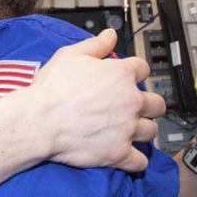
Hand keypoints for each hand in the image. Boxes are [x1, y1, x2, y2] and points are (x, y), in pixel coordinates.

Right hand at [34, 29, 164, 172]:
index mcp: (121, 75)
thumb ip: (96, 45)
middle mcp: (131, 101)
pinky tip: (127, 156)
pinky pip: (140, 162)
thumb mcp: (71, 56)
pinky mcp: (119, 153)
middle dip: (148, 105)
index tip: (128, 80)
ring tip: (129, 131)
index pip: (144, 69)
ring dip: (143, 131)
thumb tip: (110, 34)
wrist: (38, 121)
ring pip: (152, 131)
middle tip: (133, 108)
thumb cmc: (51, 90)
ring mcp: (127, 129)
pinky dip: (136, 161)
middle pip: (157, 104)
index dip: (135, 73)